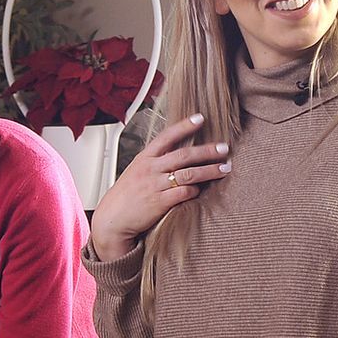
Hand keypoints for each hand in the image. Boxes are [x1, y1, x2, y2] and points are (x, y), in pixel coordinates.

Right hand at [88, 114, 231, 260]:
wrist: (112, 218)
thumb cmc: (125, 195)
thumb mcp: (136, 171)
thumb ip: (155, 161)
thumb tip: (176, 152)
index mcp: (145, 158)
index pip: (167, 136)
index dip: (184, 126)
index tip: (200, 118)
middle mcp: (150, 169)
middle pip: (184, 155)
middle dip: (207, 150)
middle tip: (224, 148)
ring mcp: (155, 185)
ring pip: (188, 173)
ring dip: (210, 170)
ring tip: (225, 168)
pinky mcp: (159, 203)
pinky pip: (183, 193)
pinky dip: (195, 190)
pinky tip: (203, 190)